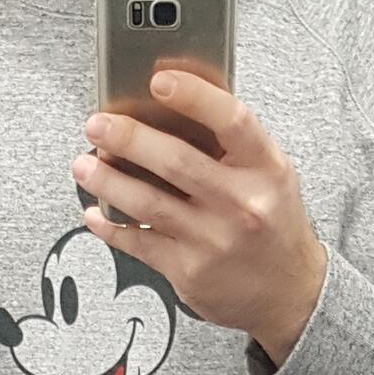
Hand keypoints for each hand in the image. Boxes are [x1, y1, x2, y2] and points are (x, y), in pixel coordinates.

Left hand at [74, 72, 327, 365]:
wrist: (289, 294)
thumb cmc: (272, 224)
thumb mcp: (270, 176)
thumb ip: (231, 146)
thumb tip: (170, 107)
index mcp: (266, 170)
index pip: (231, 120)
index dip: (193, 96)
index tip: (158, 80)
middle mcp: (242, 205)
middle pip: (175, 161)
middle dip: (128, 138)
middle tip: (97, 124)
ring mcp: (213, 241)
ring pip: (148, 203)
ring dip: (108, 181)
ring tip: (84, 164)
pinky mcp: (189, 273)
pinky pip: (139, 243)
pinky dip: (111, 226)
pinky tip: (95, 213)